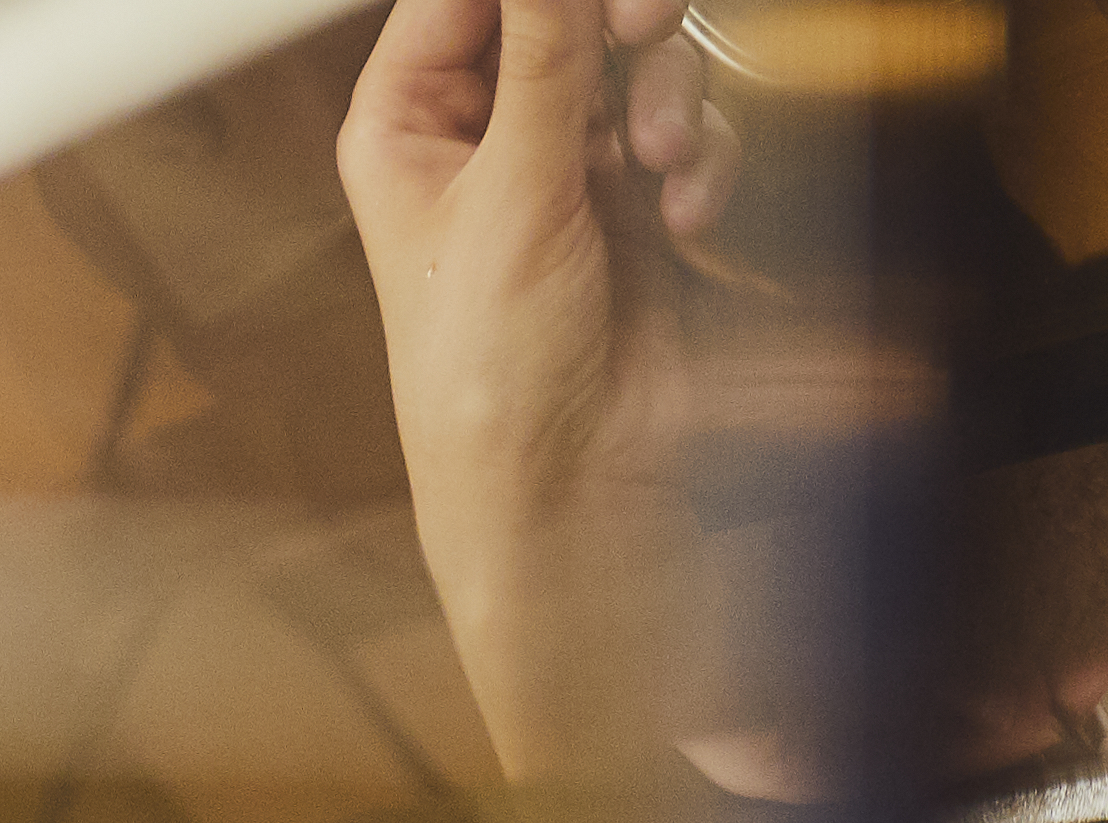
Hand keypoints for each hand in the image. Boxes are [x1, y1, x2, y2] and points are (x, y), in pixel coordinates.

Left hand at [337, 0, 729, 785]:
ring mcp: (565, 163)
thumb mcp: (513, 192)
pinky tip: (686, 216)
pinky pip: (687, 127)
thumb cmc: (489, 376)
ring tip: (664, 162)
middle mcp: (481, 131)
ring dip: (669, 98)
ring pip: (638, 59)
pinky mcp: (636, 203)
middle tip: (646, 26)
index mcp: (407, 120)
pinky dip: (700, 159)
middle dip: (619, 19)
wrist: (568, 490)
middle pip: (565, 11)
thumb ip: (545, 53)